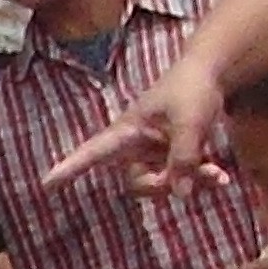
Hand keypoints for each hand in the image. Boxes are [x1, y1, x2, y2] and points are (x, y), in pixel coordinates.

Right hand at [47, 46, 228, 197]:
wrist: (213, 73)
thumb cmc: (191, 88)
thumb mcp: (189, 122)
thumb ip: (184, 158)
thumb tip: (179, 195)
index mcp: (127, 130)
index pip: (93, 151)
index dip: (70, 167)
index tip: (48, 183)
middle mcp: (136, 145)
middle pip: (138, 181)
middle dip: (165, 184)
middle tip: (198, 175)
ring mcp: (155, 152)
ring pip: (163, 183)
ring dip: (190, 182)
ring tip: (217, 174)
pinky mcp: (173, 155)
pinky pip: (180, 178)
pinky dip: (200, 178)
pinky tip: (220, 176)